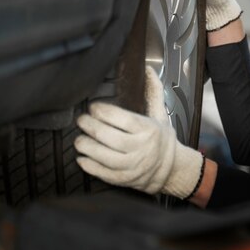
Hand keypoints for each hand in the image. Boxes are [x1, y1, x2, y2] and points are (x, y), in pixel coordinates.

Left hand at [74, 67, 203, 197]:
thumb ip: (153, 92)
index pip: (122, 119)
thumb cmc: (161, 139)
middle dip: (89, 126)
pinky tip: (82, 157)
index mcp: (148, 130)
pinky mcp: (123, 179)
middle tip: (81, 120)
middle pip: (107, 136)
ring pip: (102, 155)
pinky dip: (88, 165)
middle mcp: (140, 148)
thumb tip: (148, 69)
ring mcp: (131, 166)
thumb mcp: (160, 115)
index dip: (103, 111)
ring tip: (79, 139)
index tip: (93, 107)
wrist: (170, 169)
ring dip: (85, 145)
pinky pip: (101, 172)